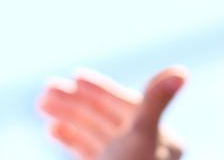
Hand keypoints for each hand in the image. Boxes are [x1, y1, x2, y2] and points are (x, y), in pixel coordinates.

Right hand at [38, 67, 185, 159]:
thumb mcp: (141, 136)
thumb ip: (155, 102)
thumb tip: (182, 71)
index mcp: (158, 139)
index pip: (127, 107)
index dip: (101, 90)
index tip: (76, 76)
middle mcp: (143, 152)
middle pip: (106, 119)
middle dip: (77, 102)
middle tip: (46, 91)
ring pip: (94, 134)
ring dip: (68, 117)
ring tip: (41, 103)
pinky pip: (89, 153)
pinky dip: (71, 139)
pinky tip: (52, 130)